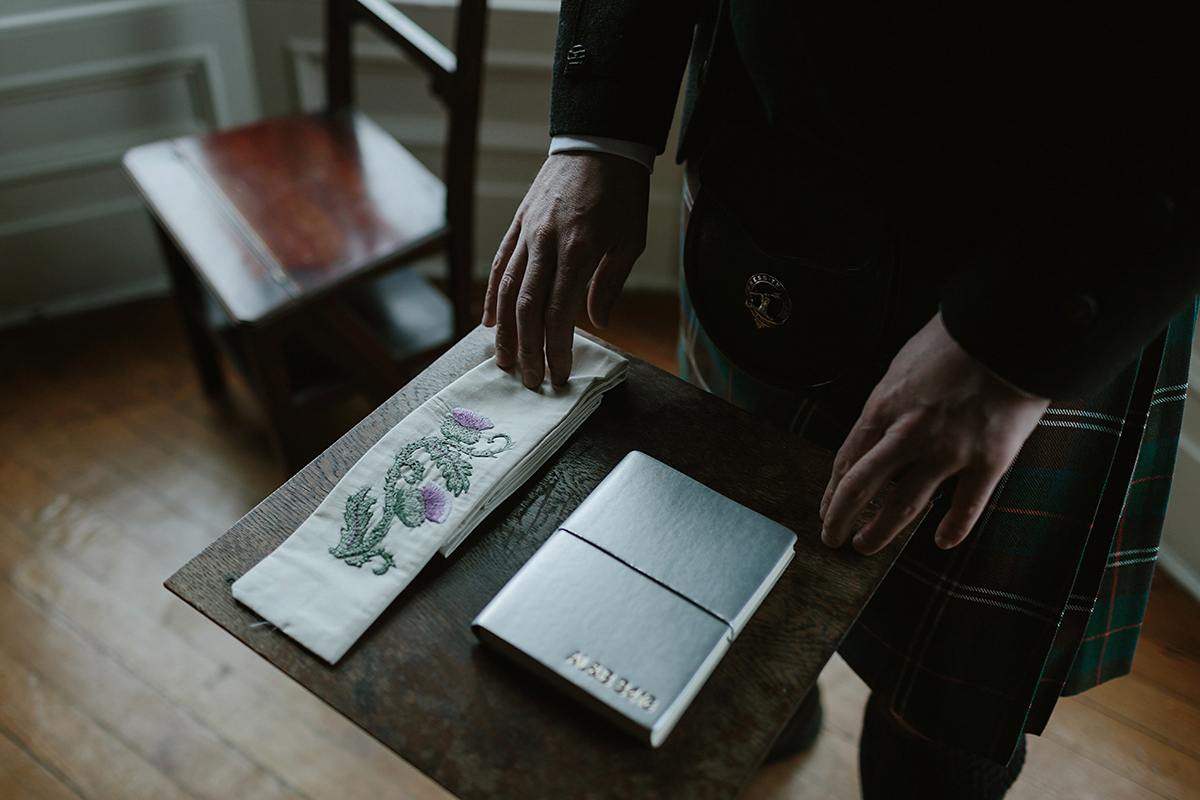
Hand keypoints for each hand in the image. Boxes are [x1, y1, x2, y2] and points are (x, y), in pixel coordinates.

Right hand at [482, 152, 649, 387]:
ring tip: (503, 361)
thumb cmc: (622, 192)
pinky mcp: (517, 224)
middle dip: (527, 349)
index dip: (555, 349)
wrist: (598, 141)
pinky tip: (490, 323)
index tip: (558, 375)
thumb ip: (610, 283)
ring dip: (504, 331)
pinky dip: (492, 297)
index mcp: (579, 249)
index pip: (558, 312)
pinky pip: (500, 265)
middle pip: (527, 308)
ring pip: (506, 290)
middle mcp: (546, 243)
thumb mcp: (630, 239)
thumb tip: (596, 323)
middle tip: (529, 379)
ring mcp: (527, 232)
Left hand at [820, 314, 1049, 554]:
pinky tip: (941, 543)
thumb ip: (890, 403)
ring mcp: (948, 450)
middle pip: (861, 488)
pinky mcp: (988, 460)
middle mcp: (908, 434)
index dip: (833, 491)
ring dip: (881, 531)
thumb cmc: (957, 340)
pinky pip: (966, 506)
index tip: (827, 508)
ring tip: (866, 546)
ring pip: (903, 505)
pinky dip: (953, 529)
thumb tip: (879, 429)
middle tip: (833, 537)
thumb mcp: (904, 365)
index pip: (846, 460)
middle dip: (841, 518)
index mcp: (883, 407)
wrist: (1011, 330)